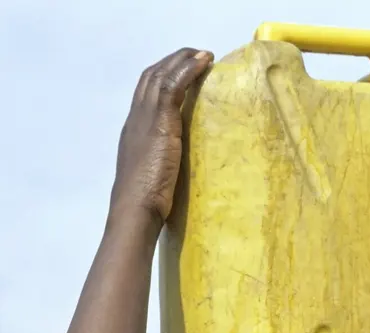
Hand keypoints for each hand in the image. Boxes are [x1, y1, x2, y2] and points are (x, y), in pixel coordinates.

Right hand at [110, 48, 213, 224]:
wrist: (135, 208)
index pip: (144, 95)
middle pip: (150, 78)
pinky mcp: (160, 120)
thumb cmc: (145, 203)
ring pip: (161, 75)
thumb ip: (162, 165)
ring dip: (183, 60)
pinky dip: (189, 69)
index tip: (180, 74)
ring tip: (204, 55)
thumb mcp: (153, 176)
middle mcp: (135, 118)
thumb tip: (176, 171)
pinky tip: (205, 62)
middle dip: (172, 63)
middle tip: (195, 57)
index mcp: (132, 131)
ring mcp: (145, 117)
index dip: (161, 79)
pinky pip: (173, 84)